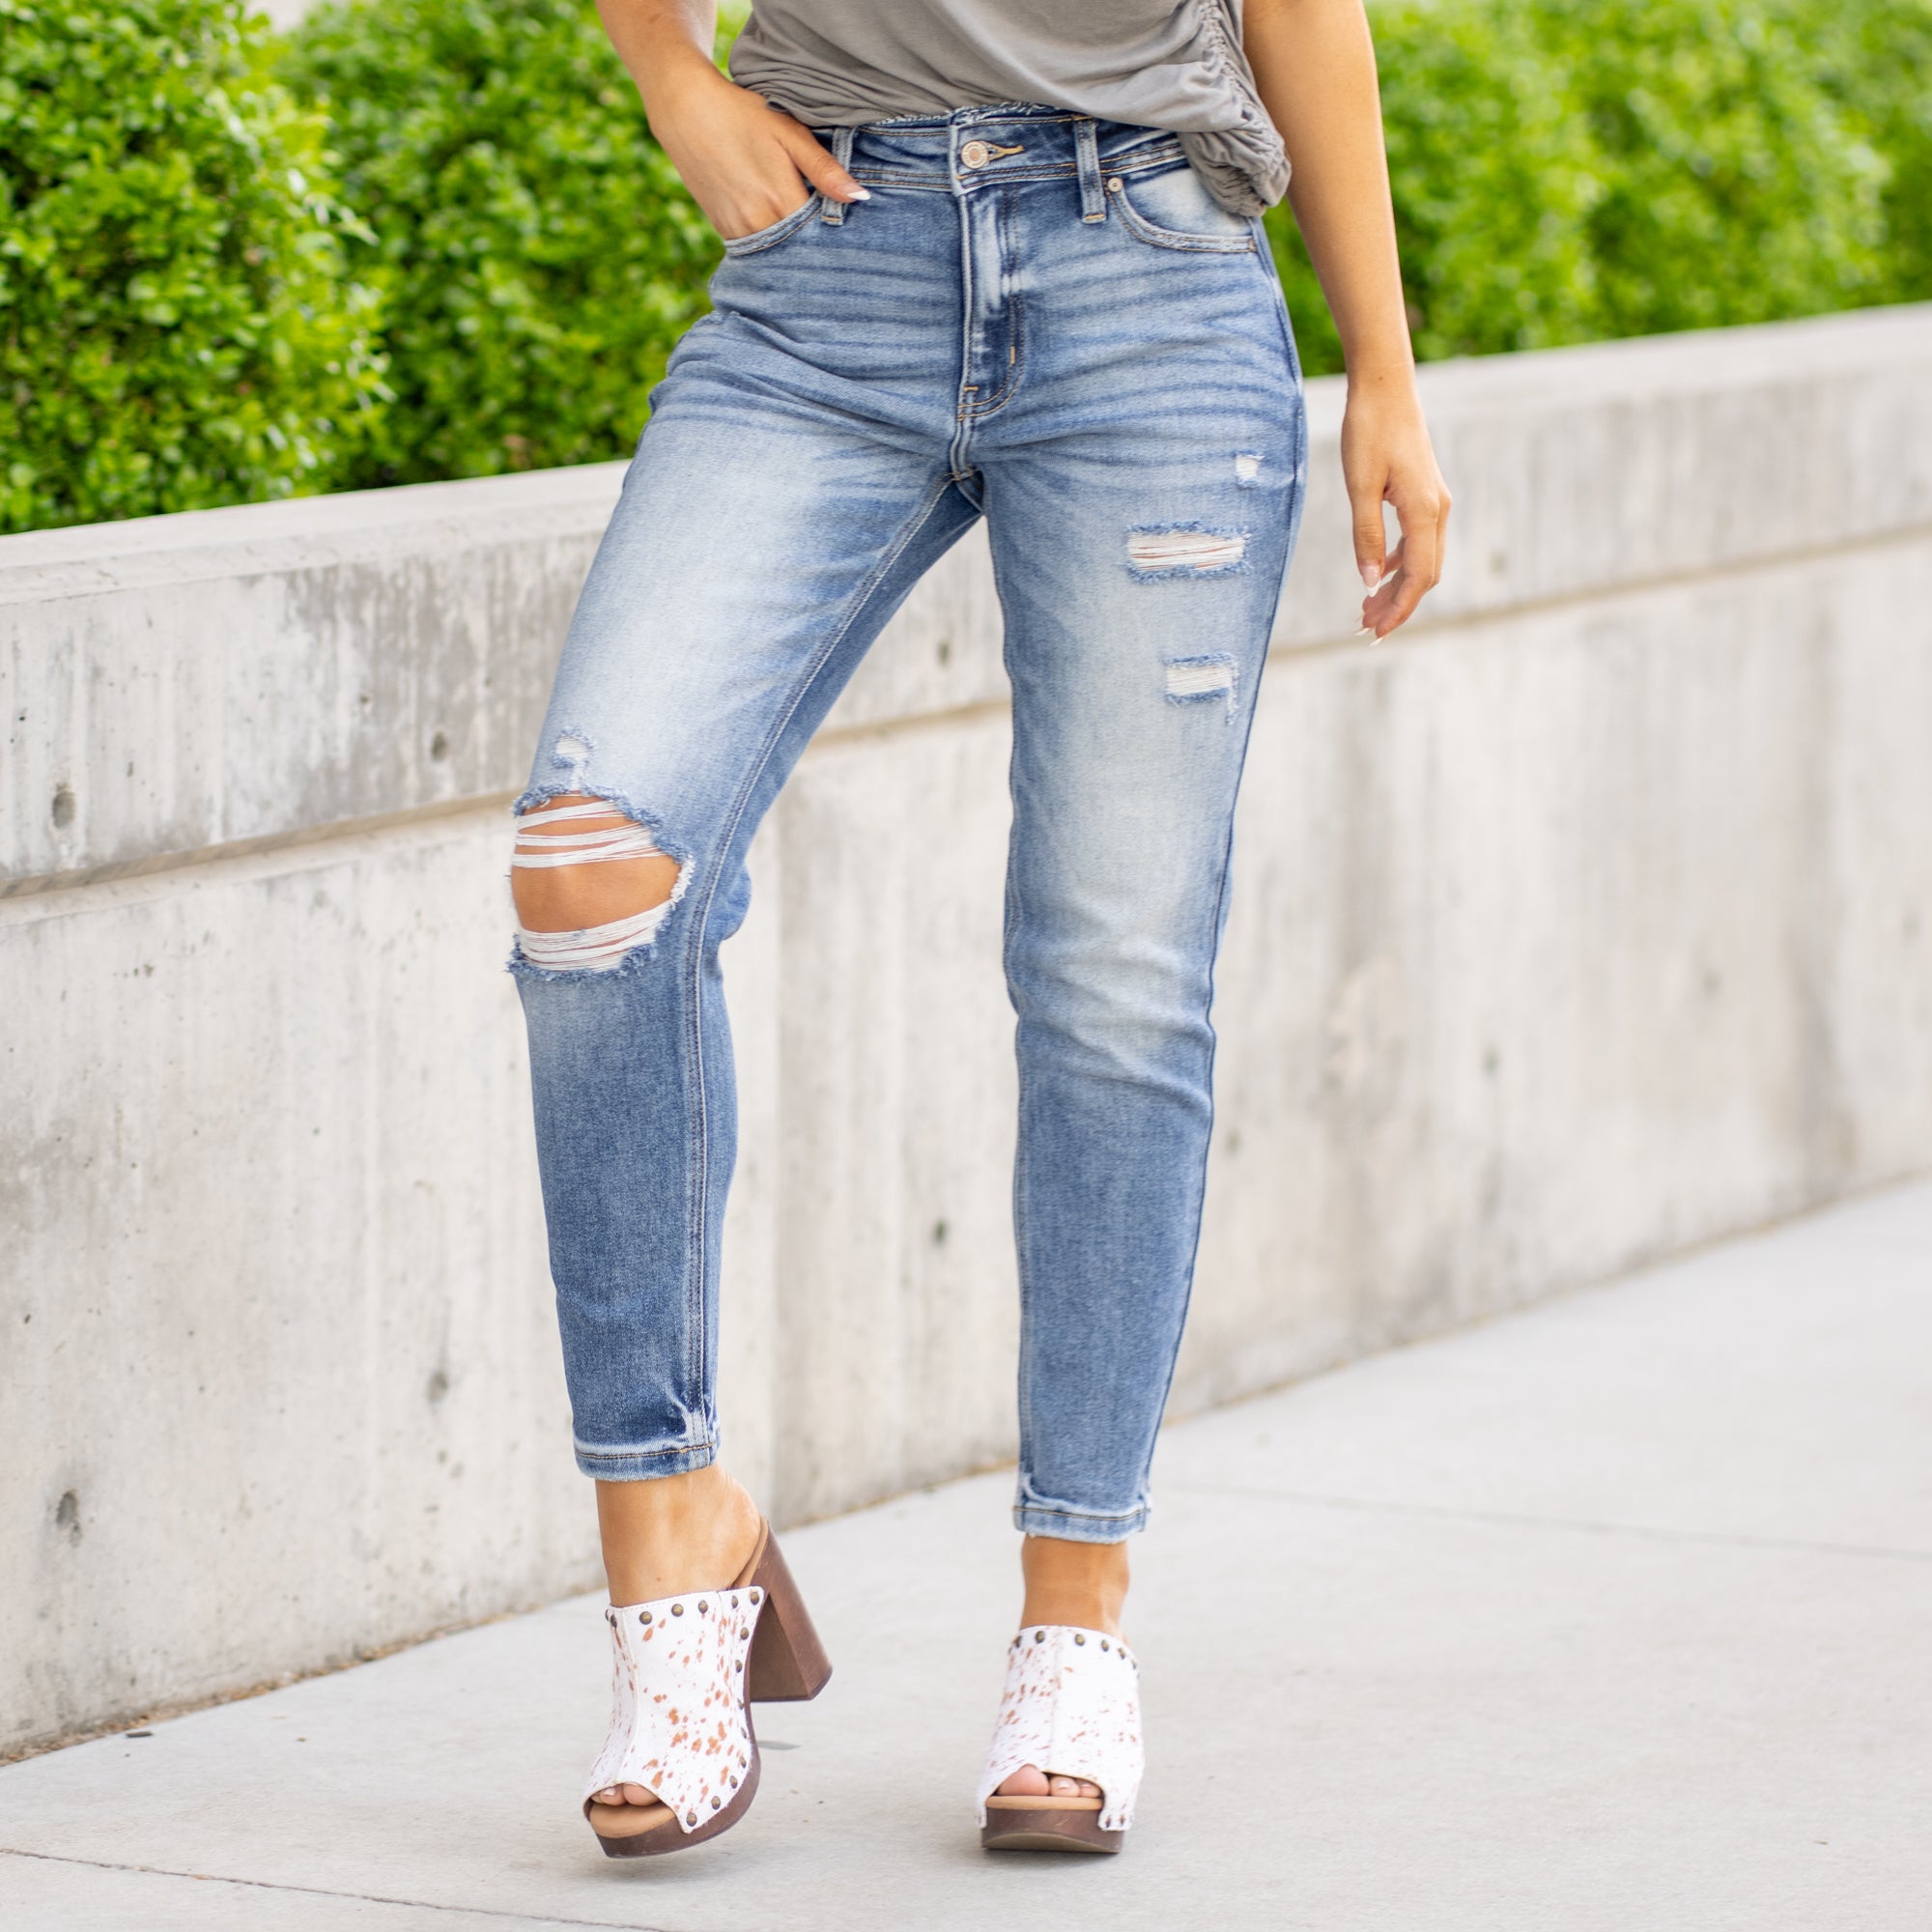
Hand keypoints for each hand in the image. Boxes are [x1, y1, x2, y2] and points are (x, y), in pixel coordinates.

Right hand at [647, 60, 867, 240]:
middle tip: (837, 246)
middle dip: (816, 247)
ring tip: (809, 238)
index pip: (820, 236)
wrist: (686, 109)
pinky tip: (780, 230)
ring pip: (777, 252)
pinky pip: (756, 247)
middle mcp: (759, 222)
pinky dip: (772, 243)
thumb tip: (860, 197)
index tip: (850, 237)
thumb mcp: (789, 132)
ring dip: (793, 248)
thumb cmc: (742, 114)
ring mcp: (738, 229)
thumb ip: (824, 168)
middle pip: (799, 250)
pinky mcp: (723, 228)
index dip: (836, 236)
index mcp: (781, 200)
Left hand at [1341, 377, 1449, 639]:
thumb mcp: (1359, 486)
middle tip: (1363, 628)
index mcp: (1425, 512)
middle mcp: (1438, 510)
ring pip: (1421, 560)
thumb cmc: (1369, 431)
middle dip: (1396, 605)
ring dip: (1396, 587)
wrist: (1385, 388)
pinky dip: (1397, 563)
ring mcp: (1434, 502)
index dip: (1398, 609)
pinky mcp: (1424, 495)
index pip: (1418, 577)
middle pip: (1423, 575)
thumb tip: (1368, 583)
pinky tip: (1376, 574)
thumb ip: (1365, 535)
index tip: (1375, 633)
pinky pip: (1416, 541)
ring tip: (1365, 609)